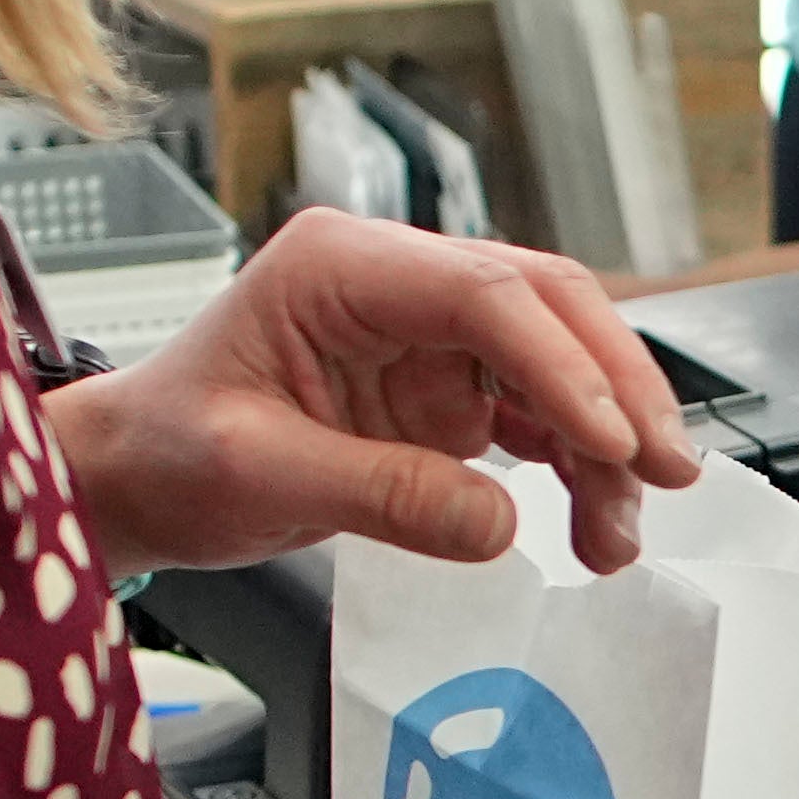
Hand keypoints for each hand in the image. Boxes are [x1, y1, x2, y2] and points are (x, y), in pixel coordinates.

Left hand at [49, 206, 701, 576]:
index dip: (560, 362)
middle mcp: (397, 281)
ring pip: (559, 357)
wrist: (133, 477)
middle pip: (546, 306)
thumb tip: (499, 523)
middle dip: (617, 386)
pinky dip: (577, 463)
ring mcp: (428, 331)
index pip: (482, 291)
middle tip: (665, 469)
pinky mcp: (445, 385)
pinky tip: (595, 521)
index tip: (610, 440)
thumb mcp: (254, 474)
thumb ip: (379, 493)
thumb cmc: (167, 453)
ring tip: (617, 532)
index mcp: (340, 265)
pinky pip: (538, 409)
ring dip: (606, 438)